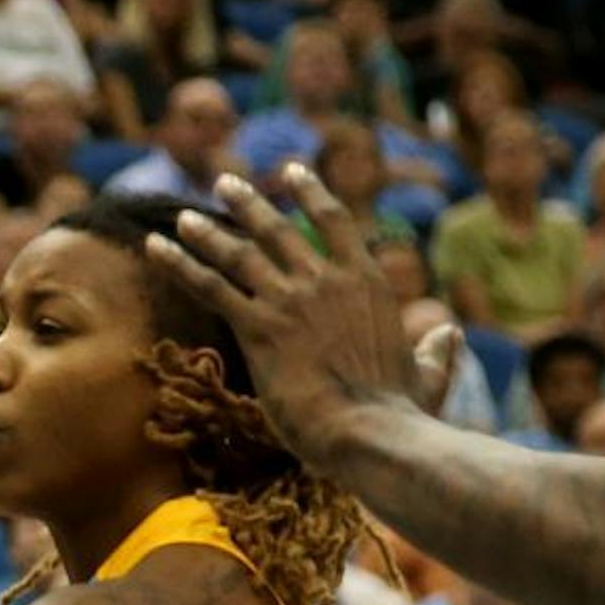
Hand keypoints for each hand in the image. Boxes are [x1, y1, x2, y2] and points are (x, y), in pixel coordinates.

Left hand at [141, 167, 423, 466]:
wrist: (370, 431)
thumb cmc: (401, 413)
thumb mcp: (428, 373)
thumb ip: (437, 349)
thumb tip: (451, 333)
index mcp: (368, 282)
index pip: (336, 222)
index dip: (310, 194)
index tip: (291, 172)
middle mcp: (326, 280)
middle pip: (278, 229)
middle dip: (247, 204)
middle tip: (224, 184)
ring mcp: (290, 300)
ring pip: (238, 253)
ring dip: (205, 232)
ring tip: (181, 217)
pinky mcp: (257, 326)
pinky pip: (208, 286)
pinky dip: (178, 264)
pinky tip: (154, 248)